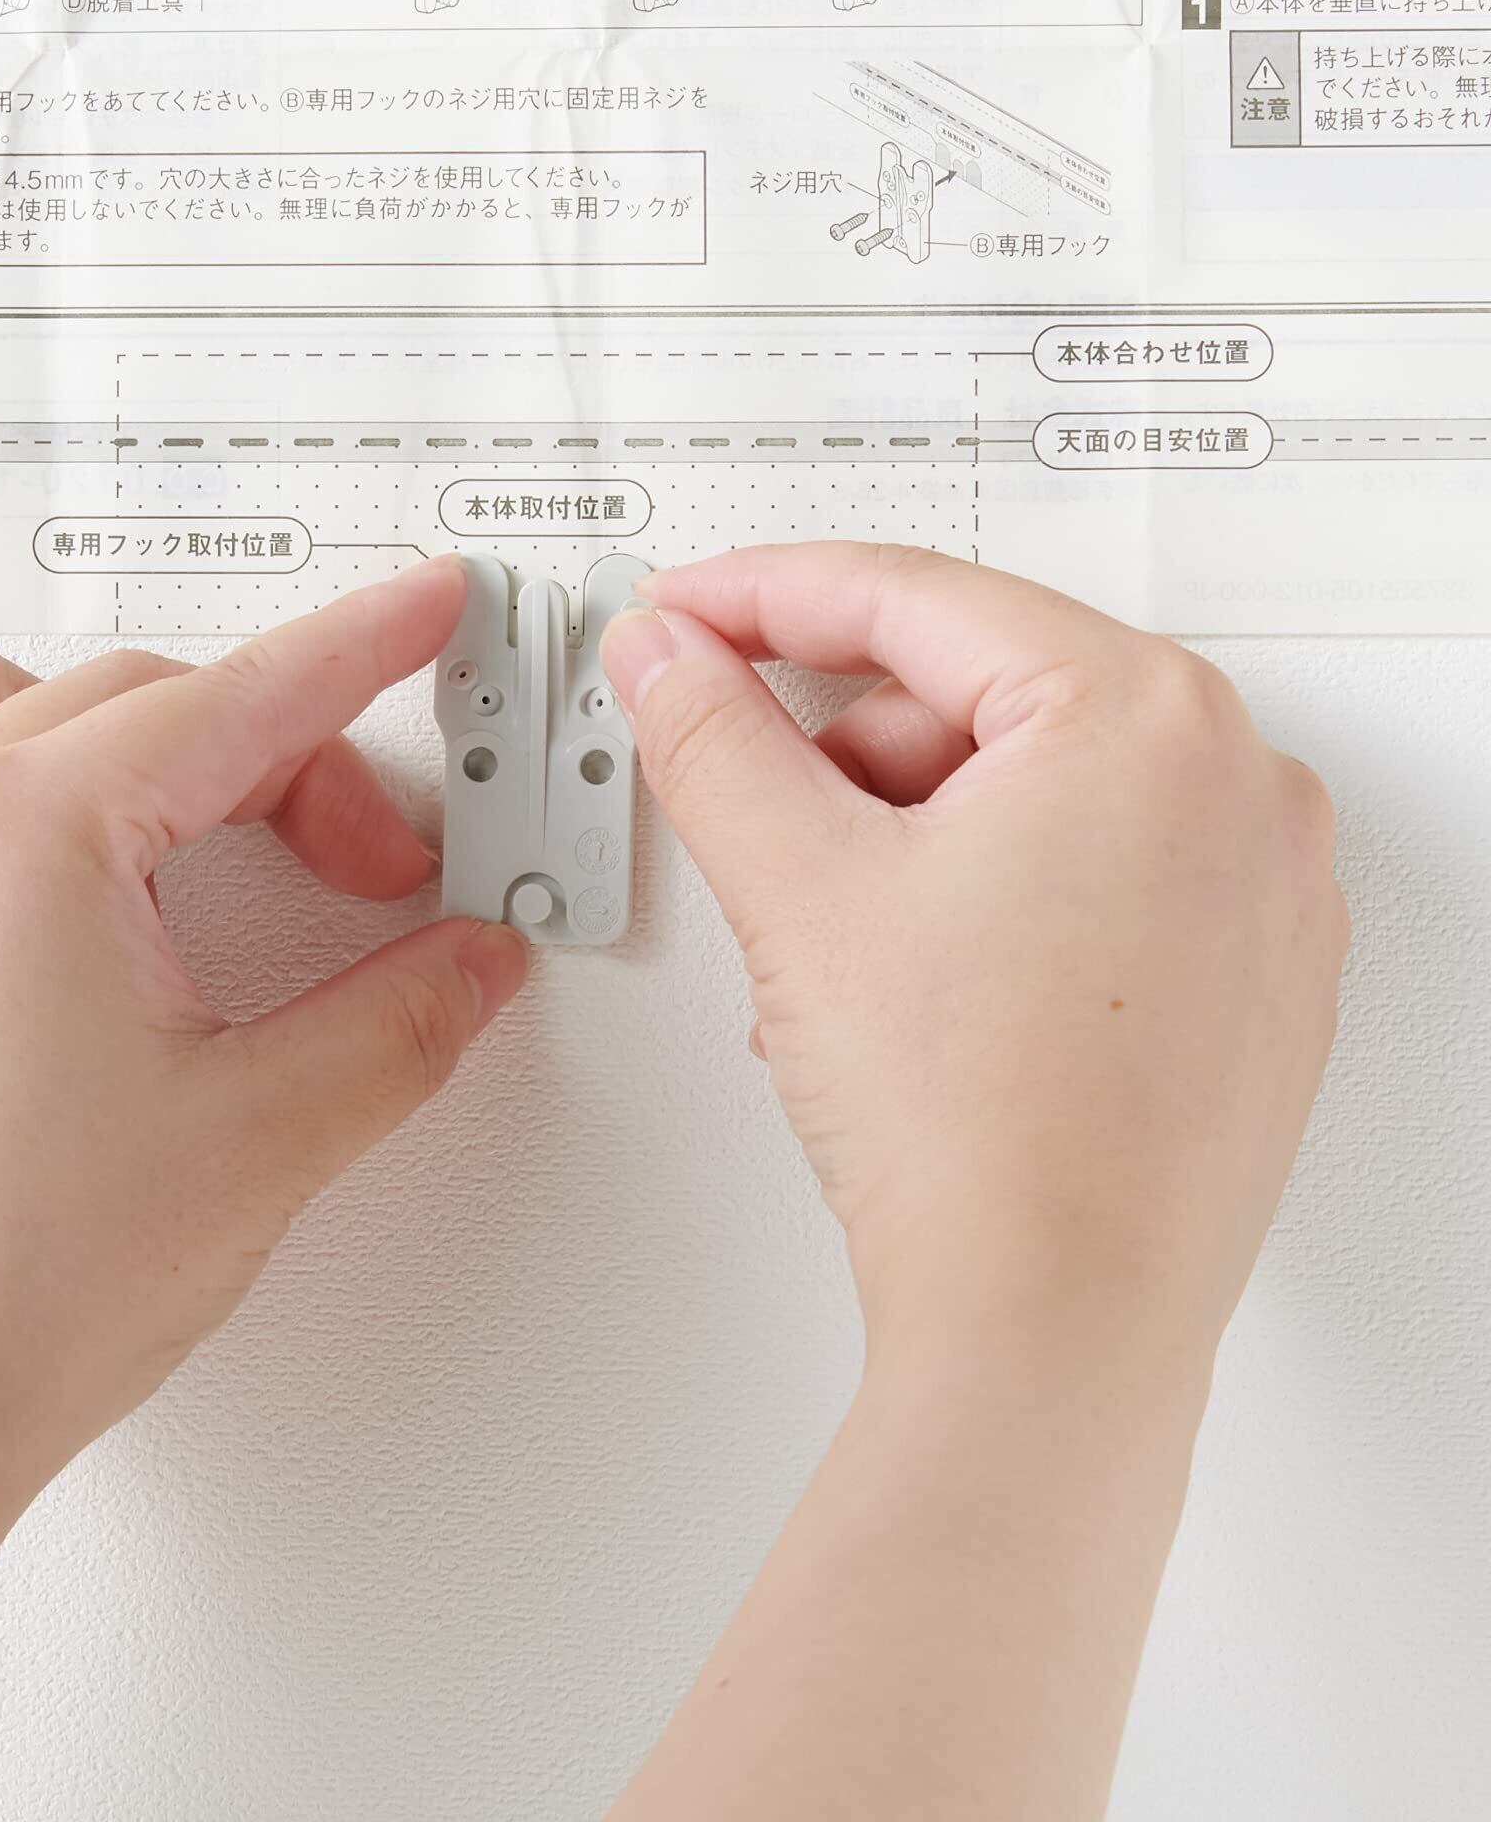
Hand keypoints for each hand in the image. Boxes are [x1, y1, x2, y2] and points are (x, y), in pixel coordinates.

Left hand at [0, 555, 526, 1507]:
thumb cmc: (10, 1298)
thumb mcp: (269, 1138)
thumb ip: (402, 1018)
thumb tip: (467, 959)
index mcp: (25, 839)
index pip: (244, 701)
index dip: (363, 652)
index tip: (421, 611)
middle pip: (141, 705)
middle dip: (278, 761)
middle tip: (363, 863)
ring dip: (120, 747)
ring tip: (195, 834)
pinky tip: (35, 868)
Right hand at [602, 544, 1346, 1372]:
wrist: (1055, 1335)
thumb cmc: (982, 1135)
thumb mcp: (799, 887)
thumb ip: (712, 733)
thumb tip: (673, 658)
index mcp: (1148, 719)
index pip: (914, 599)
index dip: (763, 597)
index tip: (687, 614)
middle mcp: (1237, 784)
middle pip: (975, 695)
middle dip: (841, 761)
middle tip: (762, 835)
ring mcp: (1259, 886)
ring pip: (1026, 791)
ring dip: (903, 843)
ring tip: (843, 959)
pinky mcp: (1248, 975)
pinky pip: (1088, 874)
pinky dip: (985, 900)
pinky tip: (919, 990)